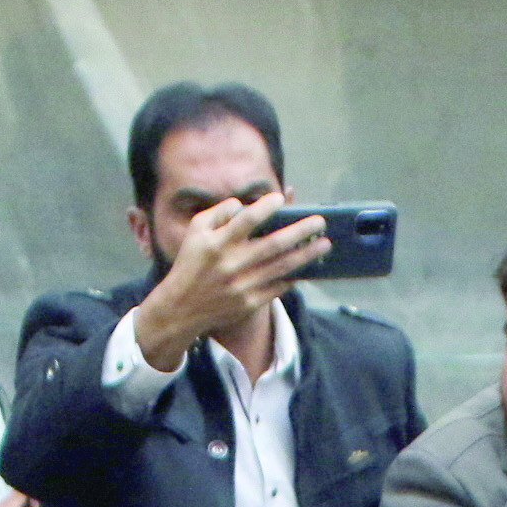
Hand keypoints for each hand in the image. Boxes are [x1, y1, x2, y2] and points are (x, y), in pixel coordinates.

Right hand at [132, 194, 324, 368]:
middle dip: (300, 232)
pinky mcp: (249, 302)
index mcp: (218, 243)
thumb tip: (244, 204)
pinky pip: (278, 287)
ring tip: (324, 244)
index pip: (246, 220)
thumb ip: (218, 212)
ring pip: (281, 267)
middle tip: (320, 223)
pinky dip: (293, 277)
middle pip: (273, 244)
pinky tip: (307, 268)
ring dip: (306, 255)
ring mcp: (242, 285)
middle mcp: (232, 264)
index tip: (280, 199)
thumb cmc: (191, 262)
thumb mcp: (196, 231)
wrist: (182, 308)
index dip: (265, 208)